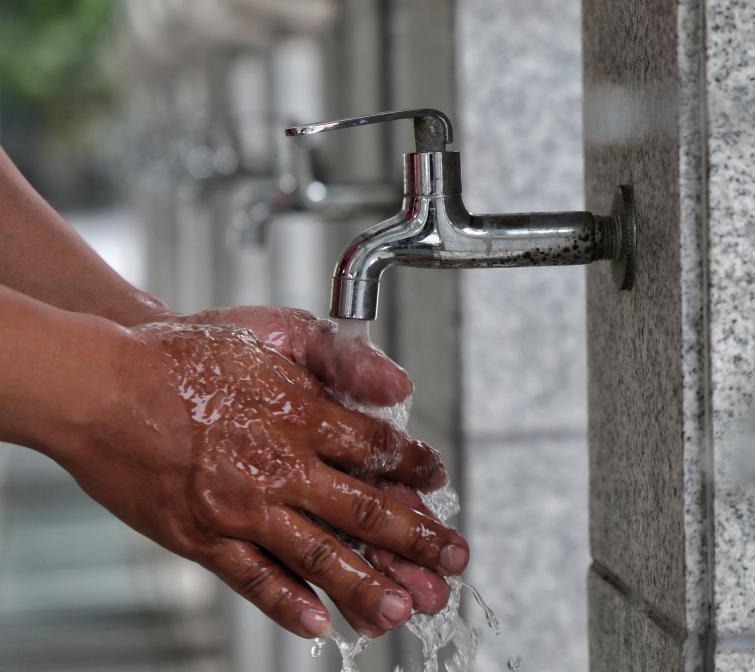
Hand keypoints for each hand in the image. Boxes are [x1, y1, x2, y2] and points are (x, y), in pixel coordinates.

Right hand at [166, 306, 452, 629]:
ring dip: (367, 585)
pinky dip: (287, 604)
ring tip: (404, 608)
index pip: (378, 449)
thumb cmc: (185, 354)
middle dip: (416, 539)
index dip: (415, 468)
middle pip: (364, 510)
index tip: (437, 481)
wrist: (104, 385)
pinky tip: (319, 624)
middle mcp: (280, 465)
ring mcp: (241, 508)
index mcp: (302, 413)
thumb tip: (398, 385)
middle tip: (451, 559)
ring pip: (319, 554)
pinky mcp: (202, 537)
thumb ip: (342, 356)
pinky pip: (253, 579)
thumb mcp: (274, 329)